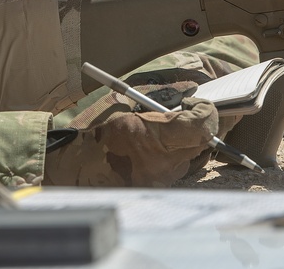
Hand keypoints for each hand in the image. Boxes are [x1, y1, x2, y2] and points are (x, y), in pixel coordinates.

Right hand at [43, 81, 217, 186]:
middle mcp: (163, 163)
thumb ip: (158, 102)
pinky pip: (180, 169)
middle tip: (199, 113)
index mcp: (152, 137)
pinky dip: (181, 154)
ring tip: (181, 128)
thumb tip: (188, 96)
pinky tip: (167, 146)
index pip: (201, 126)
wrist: (75, 167)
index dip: (206, 111)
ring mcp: (163, 179)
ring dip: (194, 141)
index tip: (197, 104)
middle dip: (207, 125)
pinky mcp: (158, 188)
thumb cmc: (94, 133)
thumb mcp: (123, 106)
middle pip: (206, 143)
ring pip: (195, 157)